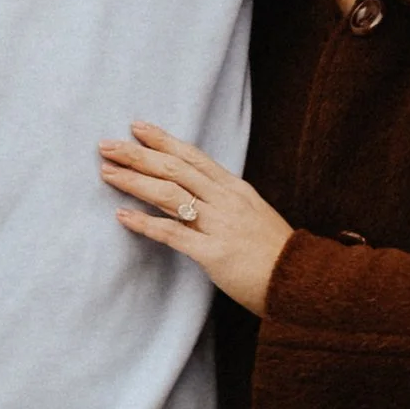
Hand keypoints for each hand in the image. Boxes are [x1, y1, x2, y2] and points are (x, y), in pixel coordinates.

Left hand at [99, 120, 290, 314]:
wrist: (303, 281)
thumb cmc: (277, 253)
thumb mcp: (254, 214)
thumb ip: (227, 201)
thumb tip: (198, 192)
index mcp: (235, 189)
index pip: (193, 156)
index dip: (163, 140)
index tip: (137, 127)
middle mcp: (226, 200)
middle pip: (175, 169)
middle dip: (138, 155)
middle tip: (106, 145)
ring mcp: (220, 225)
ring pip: (170, 195)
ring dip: (135, 182)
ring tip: (107, 173)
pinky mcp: (213, 253)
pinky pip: (173, 234)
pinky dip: (145, 223)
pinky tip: (123, 216)